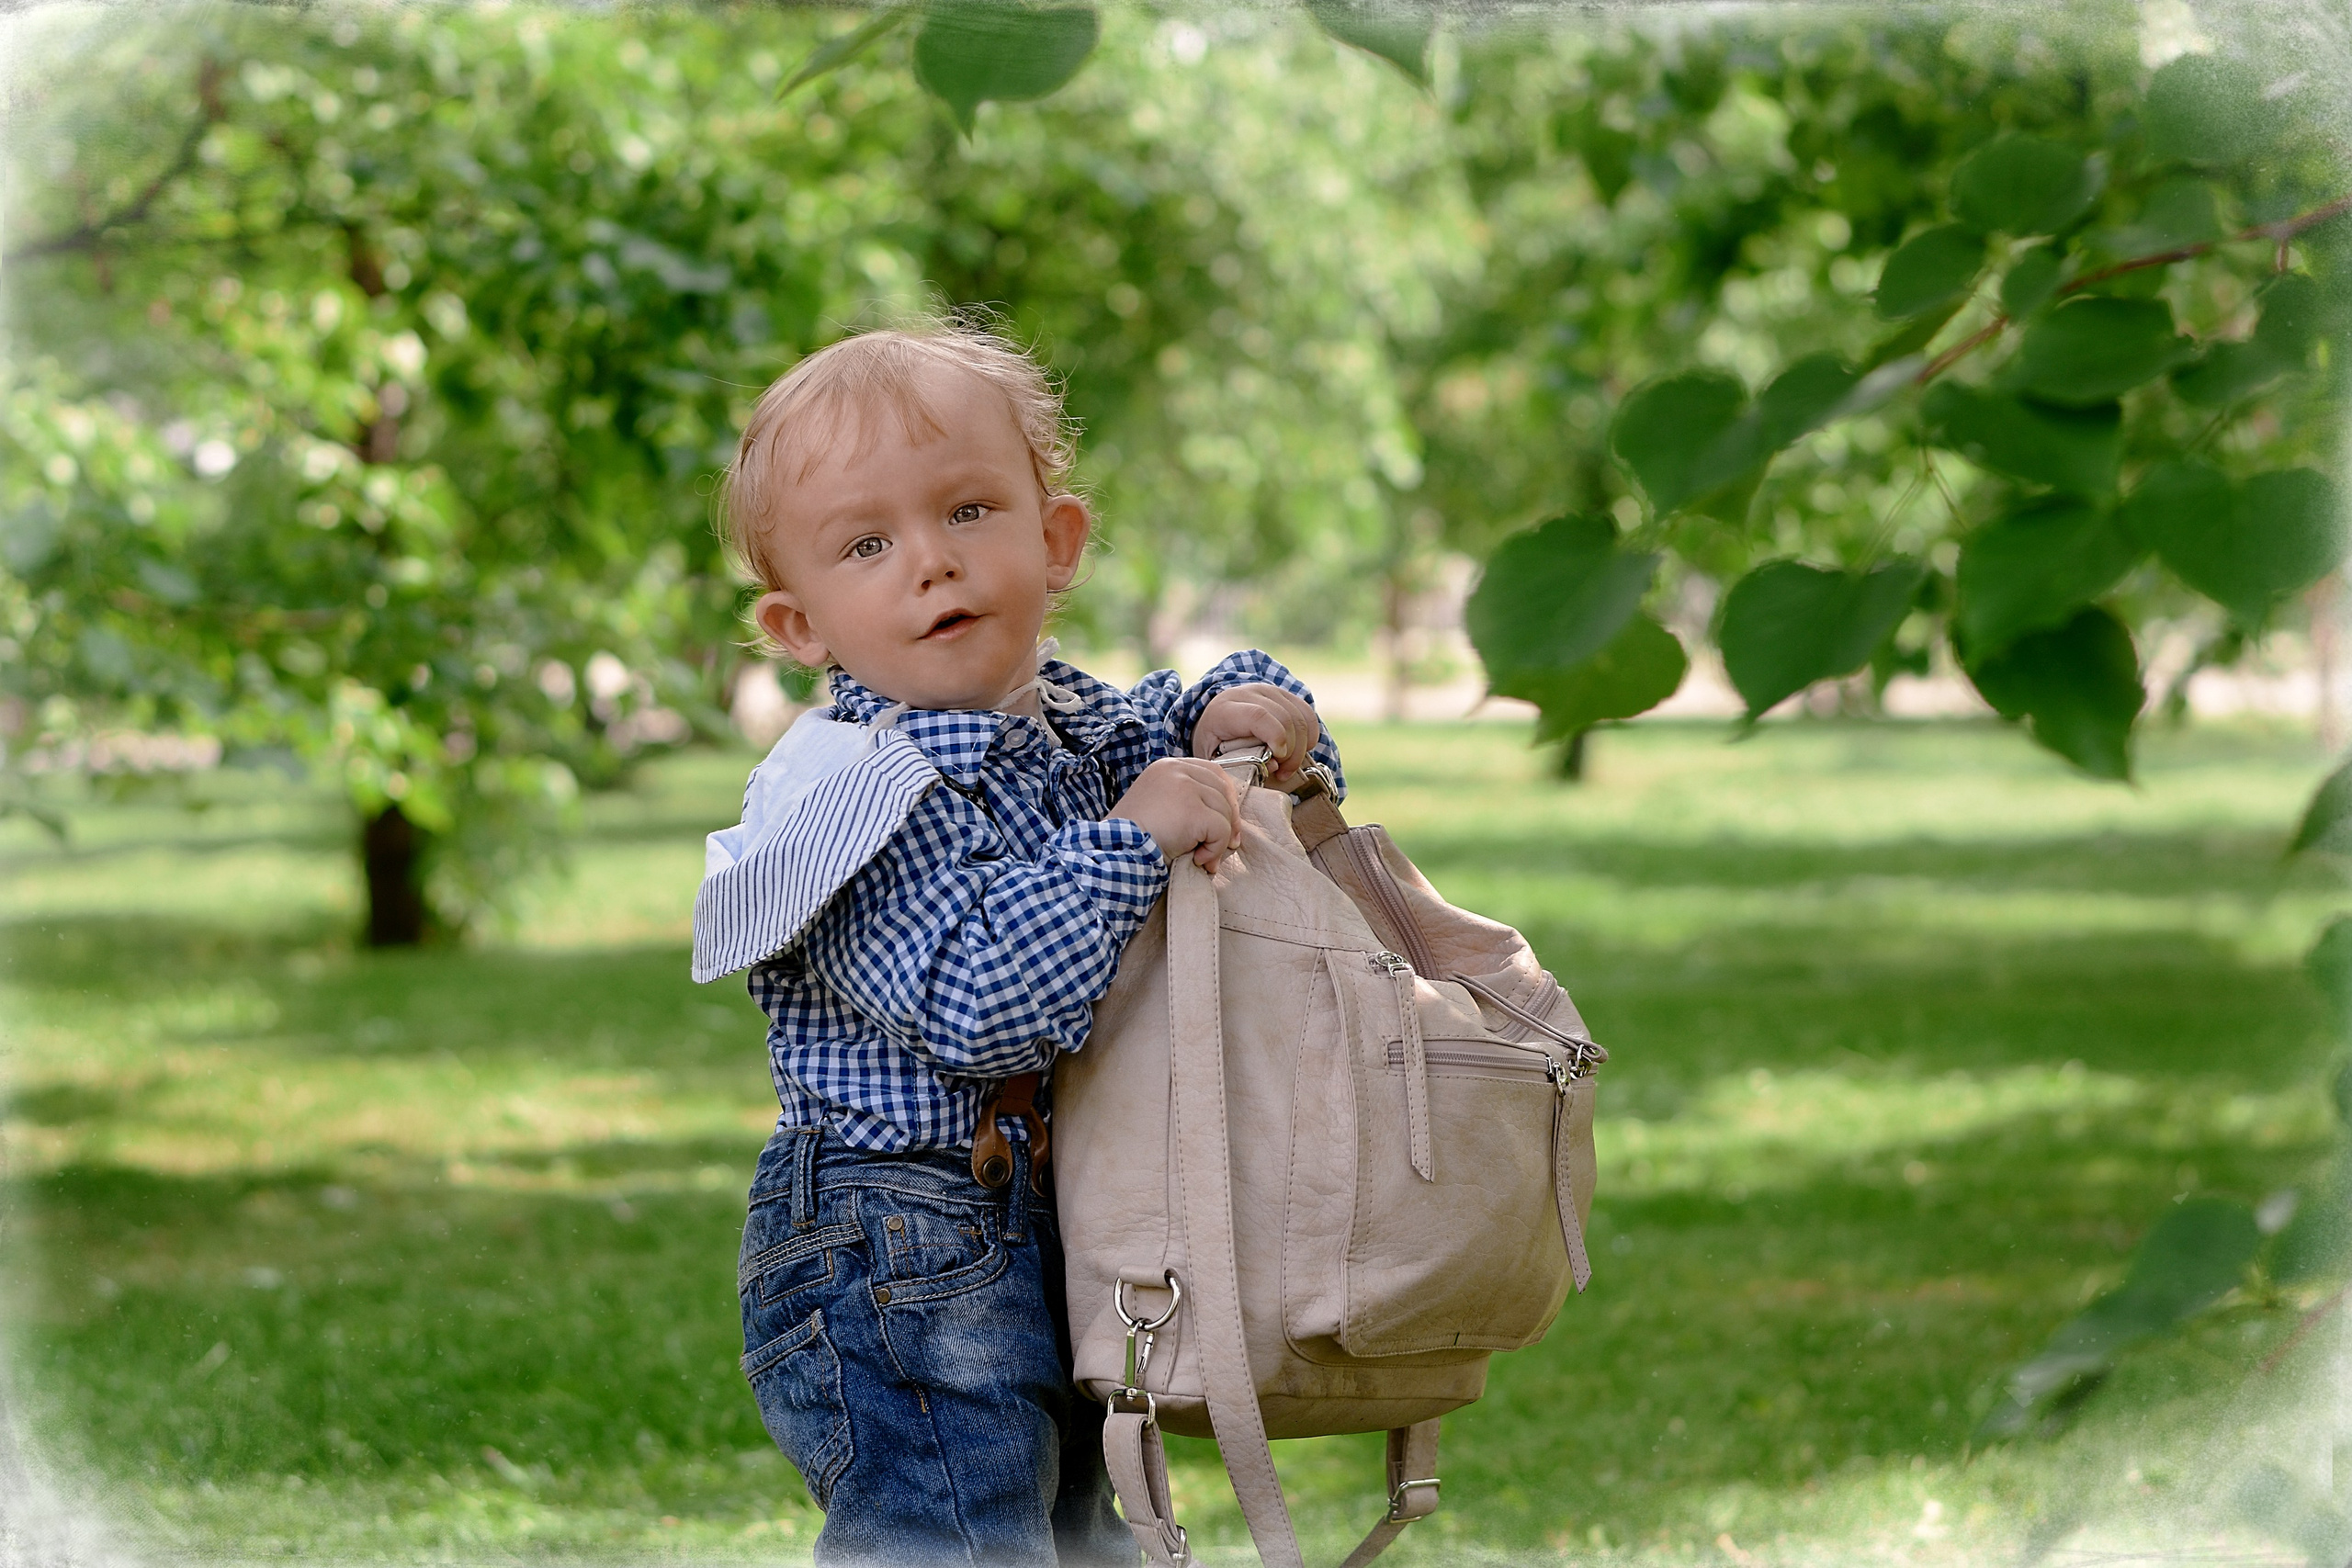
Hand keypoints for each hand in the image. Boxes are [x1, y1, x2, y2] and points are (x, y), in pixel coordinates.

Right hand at [1111, 756, 1244, 871]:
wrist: (1117, 852)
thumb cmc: (1135, 837)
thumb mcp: (1160, 806)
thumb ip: (1187, 801)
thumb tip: (1227, 820)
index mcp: (1168, 767)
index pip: (1213, 772)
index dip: (1226, 798)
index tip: (1227, 823)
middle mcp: (1176, 771)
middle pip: (1222, 791)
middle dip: (1229, 821)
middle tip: (1225, 845)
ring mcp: (1185, 788)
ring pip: (1224, 812)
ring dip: (1218, 841)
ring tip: (1201, 857)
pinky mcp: (1192, 810)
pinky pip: (1221, 830)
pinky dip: (1214, 850)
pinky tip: (1198, 860)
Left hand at [1192, 683, 1321, 789]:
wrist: (1214, 719)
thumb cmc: (1214, 745)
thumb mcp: (1214, 758)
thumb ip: (1237, 766)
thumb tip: (1273, 766)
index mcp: (1225, 710)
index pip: (1258, 716)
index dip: (1275, 737)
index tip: (1278, 758)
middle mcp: (1248, 694)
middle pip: (1284, 718)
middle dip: (1290, 752)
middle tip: (1282, 773)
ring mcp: (1269, 691)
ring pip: (1299, 718)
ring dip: (1301, 748)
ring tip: (1287, 767)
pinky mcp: (1284, 695)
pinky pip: (1307, 715)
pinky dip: (1309, 737)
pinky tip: (1299, 751)